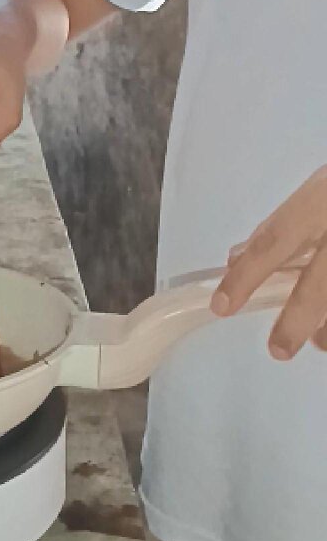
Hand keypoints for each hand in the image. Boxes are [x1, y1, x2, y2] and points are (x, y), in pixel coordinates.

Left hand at [211, 165, 326, 358]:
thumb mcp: (318, 191)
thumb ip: (279, 226)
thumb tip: (236, 258)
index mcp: (321, 200)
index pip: (276, 240)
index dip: (248, 274)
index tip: (223, 305)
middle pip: (320, 282)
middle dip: (296, 318)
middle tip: (277, 349)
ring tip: (318, 342)